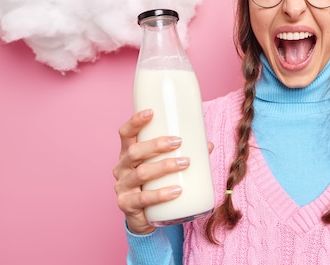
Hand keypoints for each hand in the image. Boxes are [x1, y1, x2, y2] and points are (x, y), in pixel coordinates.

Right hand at [112, 109, 213, 234]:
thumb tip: (208, 145)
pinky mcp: (127, 205)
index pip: (125, 134)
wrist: (144, 217)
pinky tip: (176, 190)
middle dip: (156, 145)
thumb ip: (182, 154)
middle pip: (134, 152)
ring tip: (185, 163)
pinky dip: (161, 194)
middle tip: (178, 141)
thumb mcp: (163, 166)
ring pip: (141, 173)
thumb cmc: (154, 184)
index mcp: (128, 153)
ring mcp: (122, 187)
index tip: (151, 112)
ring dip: (164, 166)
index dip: (135, 121)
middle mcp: (121, 168)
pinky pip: (144, 198)